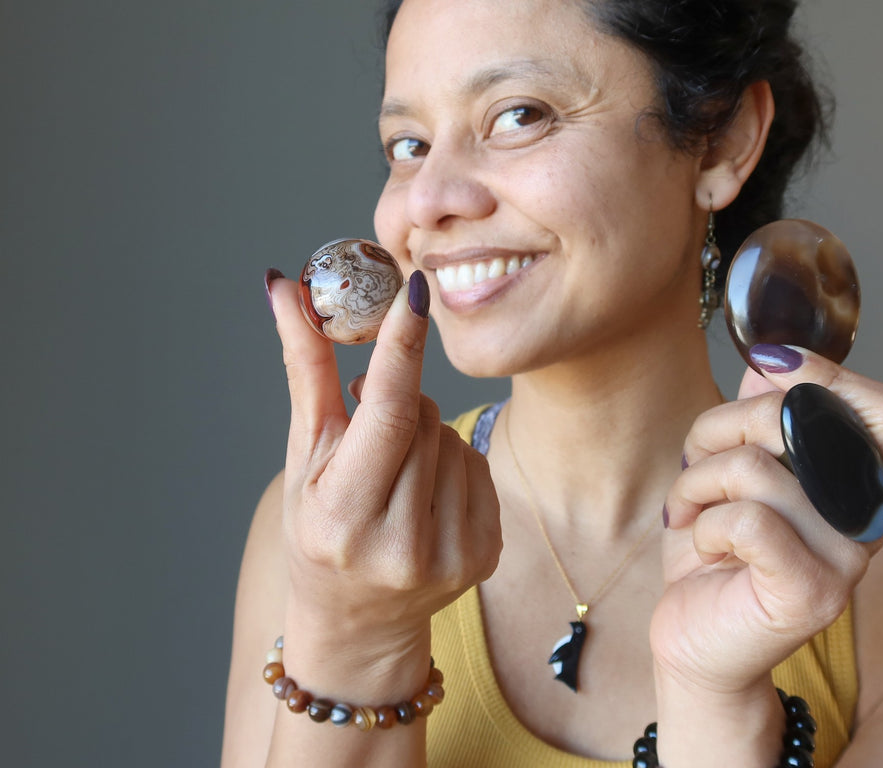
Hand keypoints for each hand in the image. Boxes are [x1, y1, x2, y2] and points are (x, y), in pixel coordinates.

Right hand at [265, 271, 500, 673]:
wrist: (357, 619)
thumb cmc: (318, 528)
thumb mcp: (303, 454)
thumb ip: (305, 371)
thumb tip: (283, 286)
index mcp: (343, 518)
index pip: (388, 415)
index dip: (401, 348)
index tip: (413, 292)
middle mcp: (400, 544)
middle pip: (424, 417)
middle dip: (400, 401)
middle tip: (372, 427)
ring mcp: (450, 556)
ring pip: (454, 436)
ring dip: (427, 434)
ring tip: (395, 472)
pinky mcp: (484, 556)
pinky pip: (478, 464)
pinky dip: (452, 461)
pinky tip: (425, 492)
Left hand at [654, 345, 882, 693]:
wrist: (695, 637)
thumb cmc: (714, 550)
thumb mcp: (725, 467)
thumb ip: (757, 414)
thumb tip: (773, 361)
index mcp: (856, 480)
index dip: (824, 375)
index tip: (766, 372)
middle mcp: (867, 516)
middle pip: (796, 418)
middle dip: (721, 427)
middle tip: (697, 465)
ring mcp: (847, 557)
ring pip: (754, 467)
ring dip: (697, 484)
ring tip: (692, 514)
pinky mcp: (812, 592)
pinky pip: (746, 519)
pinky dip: (705, 526)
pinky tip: (707, 549)